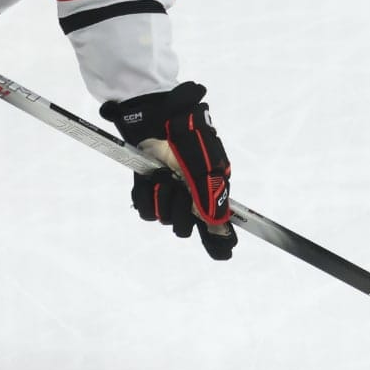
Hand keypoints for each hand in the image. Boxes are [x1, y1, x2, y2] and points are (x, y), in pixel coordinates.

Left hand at [101, 82, 235, 259]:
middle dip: (180, 211)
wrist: (156, 115)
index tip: (223, 254)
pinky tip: (149, 179)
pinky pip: (145, 209)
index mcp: (212, 190)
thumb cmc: (186, 135)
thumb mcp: (203, 164)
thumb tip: (217, 223)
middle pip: (186, 228)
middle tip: (178, 189)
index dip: (220, 241)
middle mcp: (192, 196)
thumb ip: (210, 193)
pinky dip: (145, 195)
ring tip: (161, 176)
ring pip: (164, 219)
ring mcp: (170, 193)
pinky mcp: (149, 189)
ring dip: (161, 198)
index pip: (218, 225)